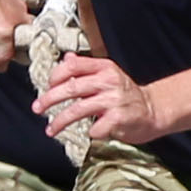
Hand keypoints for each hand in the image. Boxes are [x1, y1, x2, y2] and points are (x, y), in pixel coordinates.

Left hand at [0, 0, 31, 70]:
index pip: (29, 41)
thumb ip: (4, 54)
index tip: (10, 56)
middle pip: (12, 37)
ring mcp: (6, 7)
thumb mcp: (1, 36)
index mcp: (26, 19)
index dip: (18, 51)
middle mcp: (19, 12)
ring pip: (0, 30)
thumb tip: (2, 67)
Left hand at [36, 54, 163, 146]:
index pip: (72, 66)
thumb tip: (66, 58)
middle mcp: (109, 81)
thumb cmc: (126, 95)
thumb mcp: (108, 76)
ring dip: (60, 121)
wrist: (153, 111)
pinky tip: (91, 132)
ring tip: (51, 129)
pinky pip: (94, 128)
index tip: (47, 87)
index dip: (55, 76)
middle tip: (37, 108)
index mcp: (105, 68)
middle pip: (71, 88)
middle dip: (49, 100)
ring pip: (77, 110)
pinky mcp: (119, 119)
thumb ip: (86, 68)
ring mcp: (115, 100)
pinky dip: (89, 132)